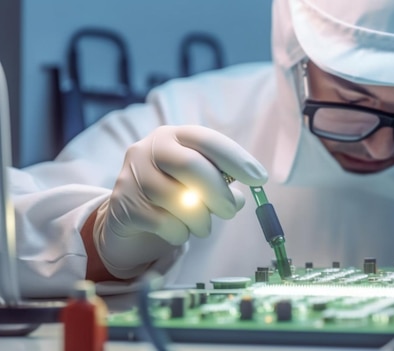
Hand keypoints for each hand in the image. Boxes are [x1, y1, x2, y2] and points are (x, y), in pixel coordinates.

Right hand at [92, 125, 267, 278]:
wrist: (127, 219)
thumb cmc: (173, 196)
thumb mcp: (198, 185)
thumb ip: (221, 186)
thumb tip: (239, 199)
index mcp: (173, 136)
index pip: (207, 140)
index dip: (236, 159)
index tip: (260, 179)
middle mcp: (149, 148)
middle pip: (190, 166)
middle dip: (217, 192)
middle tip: (230, 211)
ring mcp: (132, 174)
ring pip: (175, 197)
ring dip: (199, 218)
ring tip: (203, 227)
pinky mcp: (122, 204)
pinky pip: (161, 222)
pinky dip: (179, 233)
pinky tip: (179, 233)